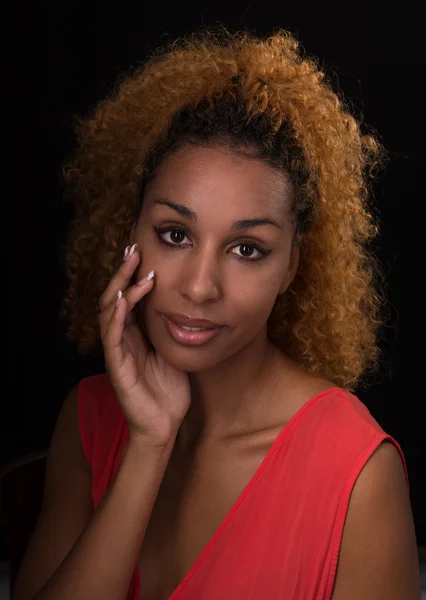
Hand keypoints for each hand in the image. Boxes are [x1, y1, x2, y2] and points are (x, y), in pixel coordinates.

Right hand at [98, 244, 190, 446]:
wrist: (164, 424)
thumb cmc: (170, 389)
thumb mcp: (174, 350)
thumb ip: (172, 328)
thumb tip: (188, 303)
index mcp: (135, 334)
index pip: (128, 298)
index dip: (133, 275)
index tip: (144, 252)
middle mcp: (122, 339)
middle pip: (115, 298)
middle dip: (123, 273)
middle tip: (134, 249)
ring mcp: (117, 352)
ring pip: (109, 312)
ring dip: (120, 288)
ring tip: (132, 267)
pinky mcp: (117, 367)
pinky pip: (113, 337)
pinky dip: (117, 316)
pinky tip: (124, 299)